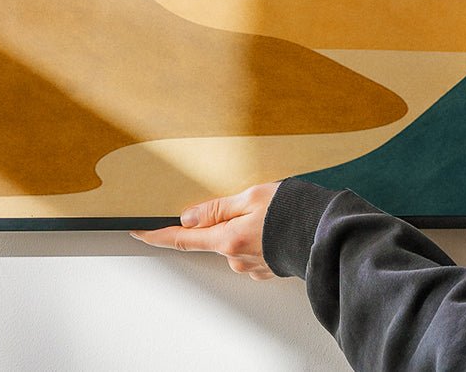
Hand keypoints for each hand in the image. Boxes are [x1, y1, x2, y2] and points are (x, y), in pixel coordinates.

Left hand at [130, 182, 280, 279]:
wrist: (326, 232)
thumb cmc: (293, 210)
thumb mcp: (252, 196)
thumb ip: (218, 208)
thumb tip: (188, 217)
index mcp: (227, 239)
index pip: (183, 238)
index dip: (158, 235)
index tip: (139, 232)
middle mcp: (235, 258)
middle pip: (213, 238)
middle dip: (224, 220)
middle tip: (250, 202)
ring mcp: (251, 267)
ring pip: (234, 243)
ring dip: (244, 227)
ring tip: (269, 212)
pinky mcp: (266, 269)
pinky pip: (251, 251)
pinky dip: (258, 237)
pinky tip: (274, 226)